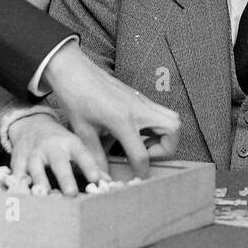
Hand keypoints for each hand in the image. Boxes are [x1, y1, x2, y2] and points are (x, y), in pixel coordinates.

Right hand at [8, 112, 104, 195]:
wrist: (31, 124)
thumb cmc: (59, 141)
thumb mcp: (76, 147)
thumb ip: (91, 165)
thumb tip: (108, 183)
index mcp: (70, 143)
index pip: (82, 155)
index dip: (90, 167)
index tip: (97, 179)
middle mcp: (52, 147)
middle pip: (59, 162)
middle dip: (65, 178)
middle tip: (71, 194)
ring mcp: (33, 153)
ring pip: (35, 169)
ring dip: (40, 183)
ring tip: (45, 197)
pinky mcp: (18, 160)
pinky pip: (17, 173)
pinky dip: (18, 184)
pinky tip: (20, 195)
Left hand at [42, 45, 180, 177]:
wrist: (74, 70)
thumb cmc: (76, 97)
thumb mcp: (83, 131)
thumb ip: (96, 156)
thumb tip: (103, 176)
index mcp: (122, 120)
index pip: (142, 154)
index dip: (140, 172)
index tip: (136, 177)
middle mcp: (138, 109)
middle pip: (174, 129)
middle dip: (166, 148)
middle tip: (147, 154)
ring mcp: (141, 100)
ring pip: (172, 118)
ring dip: (165, 135)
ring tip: (143, 143)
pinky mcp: (139, 97)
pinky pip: (159, 112)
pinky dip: (156, 126)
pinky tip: (135, 132)